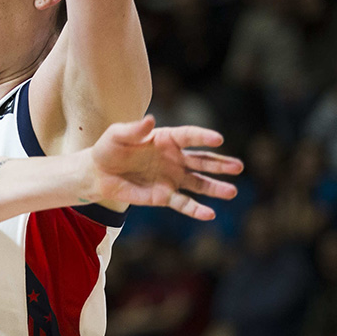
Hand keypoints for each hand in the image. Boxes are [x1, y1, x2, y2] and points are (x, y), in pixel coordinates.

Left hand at [88, 116, 242, 219]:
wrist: (98, 173)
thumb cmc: (109, 149)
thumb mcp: (117, 135)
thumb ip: (134, 130)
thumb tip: (151, 121)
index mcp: (166, 139)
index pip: (190, 136)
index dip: (204, 137)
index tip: (219, 139)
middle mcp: (175, 158)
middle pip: (202, 160)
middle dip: (220, 164)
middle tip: (238, 167)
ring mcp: (172, 178)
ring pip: (199, 183)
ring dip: (215, 187)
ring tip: (232, 191)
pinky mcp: (164, 196)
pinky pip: (183, 203)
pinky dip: (196, 209)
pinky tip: (209, 214)